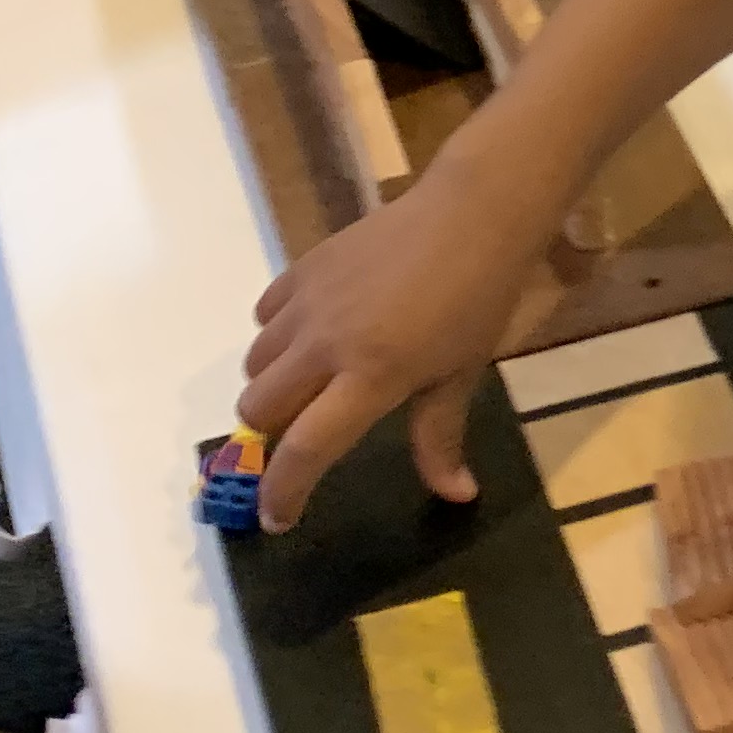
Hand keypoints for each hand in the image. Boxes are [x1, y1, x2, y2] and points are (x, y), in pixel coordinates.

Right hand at [235, 152, 546, 525]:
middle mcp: (327, 343)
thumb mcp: (463, 373)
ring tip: (315, 381)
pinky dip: (277, 336)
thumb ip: (441, 437)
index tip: (277, 519)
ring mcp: (309, 302)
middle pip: (258, 410)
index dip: (284, 491)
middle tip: (307, 433)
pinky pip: (264, 316)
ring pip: (254, 364)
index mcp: (371, 376)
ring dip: (273, 385)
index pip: (306, 449)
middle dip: (272, 435)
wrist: (472, 213)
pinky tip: (314, 333)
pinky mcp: (303, 267)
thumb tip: (456, 495)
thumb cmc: (478, 299)